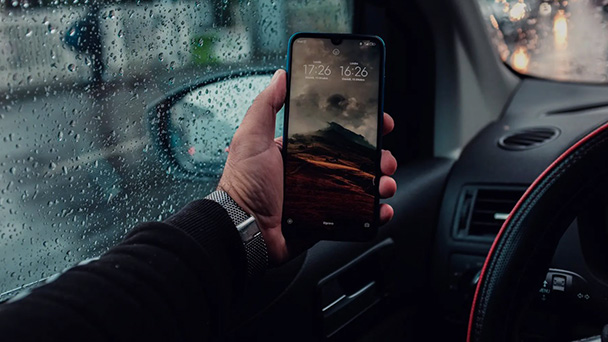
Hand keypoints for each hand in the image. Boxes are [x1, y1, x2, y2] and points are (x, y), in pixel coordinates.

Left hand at [218, 69, 397, 263]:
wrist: (243, 229)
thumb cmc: (244, 185)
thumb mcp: (252, 137)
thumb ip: (266, 105)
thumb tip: (281, 76)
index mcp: (299, 151)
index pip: (337, 134)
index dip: (360, 128)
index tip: (379, 122)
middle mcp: (313, 172)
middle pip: (356, 160)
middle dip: (377, 156)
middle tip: (385, 158)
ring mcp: (321, 196)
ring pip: (361, 186)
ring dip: (380, 182)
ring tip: (385, 183)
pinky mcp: (326, 220)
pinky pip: (356, 214)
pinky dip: (373, 211)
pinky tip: (381, 207)